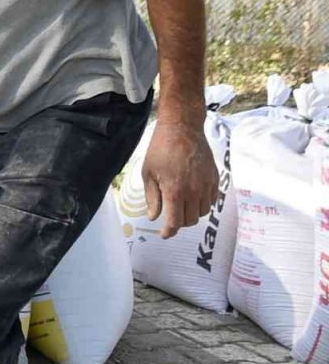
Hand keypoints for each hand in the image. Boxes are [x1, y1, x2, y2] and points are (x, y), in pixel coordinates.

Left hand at [141, 122, 218, 238]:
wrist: (182, 129)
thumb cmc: (161, 149)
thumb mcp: (148, 173)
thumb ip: (152, 198)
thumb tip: (154, 217)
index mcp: (175, 191)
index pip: (175, 222)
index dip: (169, 232)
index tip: (165, 234)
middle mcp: (194, 190)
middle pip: (190, 220)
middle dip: (179, 223)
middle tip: (170, 216)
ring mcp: (207, 184)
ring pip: (202, 212)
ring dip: (191, 214)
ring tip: (181, 206)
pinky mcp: (215, 178)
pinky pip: (212, 200)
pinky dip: (203, 204)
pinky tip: (193, 197)